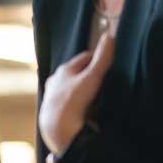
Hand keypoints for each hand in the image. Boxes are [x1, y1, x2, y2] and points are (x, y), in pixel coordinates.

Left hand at [39, 33, 113, 154]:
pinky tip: (83, 108)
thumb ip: (102, 58)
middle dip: (88, 73)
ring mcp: (53, 95)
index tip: (106, 60)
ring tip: (94, 93)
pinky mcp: (54, 109)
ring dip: (80, 88)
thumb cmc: (74, 99)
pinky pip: (68, 102)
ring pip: (70, 87)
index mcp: (64, 70)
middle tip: (102, 76)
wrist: (57, 126)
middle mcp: (56, 80)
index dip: (96, 58)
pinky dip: (75, 102)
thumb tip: (109, 36)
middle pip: (76, 72)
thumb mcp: (92, 77)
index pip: (84, 58)